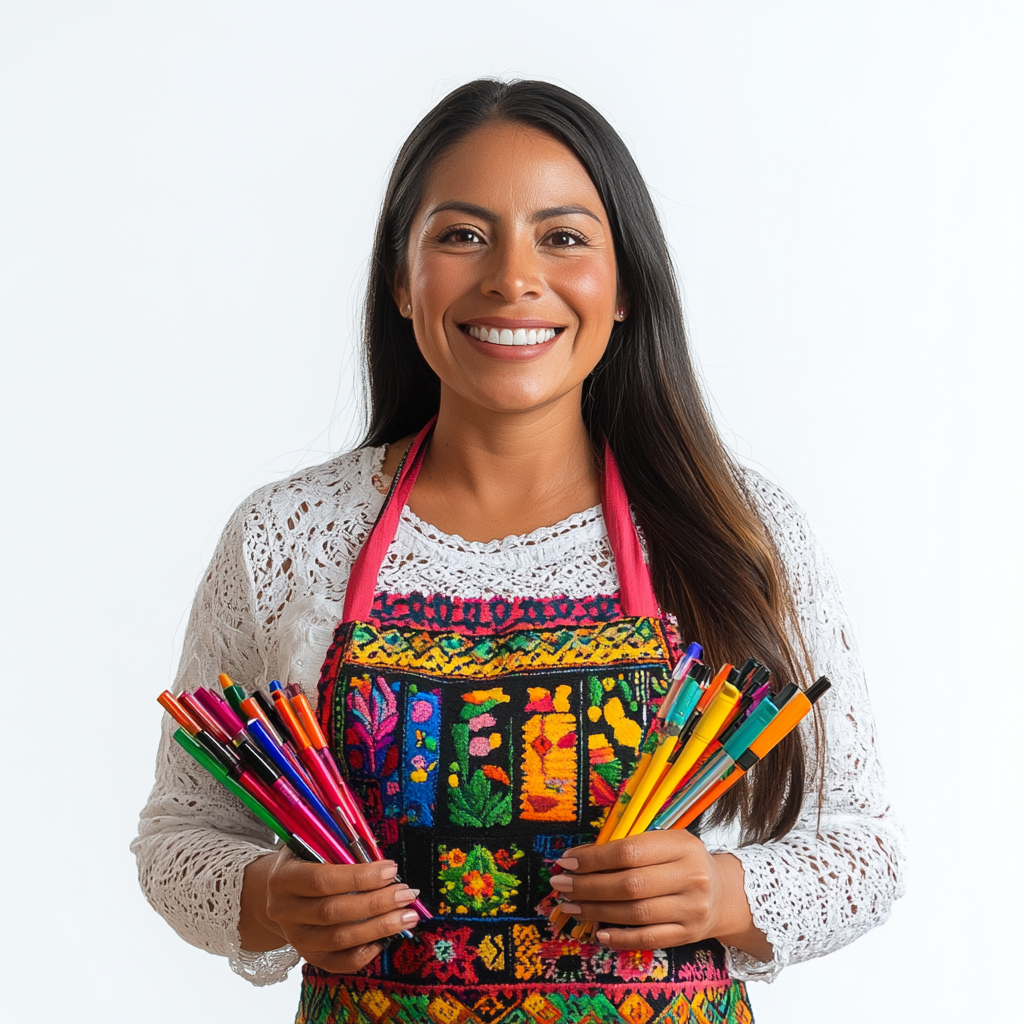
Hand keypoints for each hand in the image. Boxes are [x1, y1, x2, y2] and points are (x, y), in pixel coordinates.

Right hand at [241, 848, 420, 972]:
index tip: (391, 869)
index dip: (359, 876)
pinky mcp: (308, 956)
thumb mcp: (314, 844)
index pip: (322, 880)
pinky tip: (387, 938)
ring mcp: (295, 938)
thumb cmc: (306, 861)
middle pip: (333, 912)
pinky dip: (365, 953)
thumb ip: (340, 846)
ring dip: (379, 928)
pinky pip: (338, 962)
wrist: (279, 893)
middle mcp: (284, 911)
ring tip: (408, 916)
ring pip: (339, 940)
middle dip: (376, 903)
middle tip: (407, 893)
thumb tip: (381, 857)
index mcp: (284, 877)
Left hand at [549, 830, 768, 957]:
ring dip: (596, 910)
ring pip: (635, 913)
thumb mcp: (664, 843)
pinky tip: (597, 932)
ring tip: (570, 906)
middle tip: (561, 885)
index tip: (567, 860)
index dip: (594, 858)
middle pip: (629, 884)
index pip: (629, 851)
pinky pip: (648, 938)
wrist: (723, 894)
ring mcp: (692, 908)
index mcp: (682, 844)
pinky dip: (619, 937)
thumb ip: (630, 846)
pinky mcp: (689, 935)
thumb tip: (579, 856)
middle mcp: (691, 876)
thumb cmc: (681, 862)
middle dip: (588, 885)